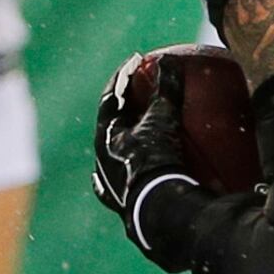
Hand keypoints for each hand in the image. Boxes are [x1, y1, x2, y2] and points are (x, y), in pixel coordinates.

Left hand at [94, 50, 202, 270]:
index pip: (110, 100)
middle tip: (138, 104)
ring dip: (126, 151)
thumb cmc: (156, 162)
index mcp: (106, 140)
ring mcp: (115, 191)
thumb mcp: (164, 121)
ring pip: (115, 164)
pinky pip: (135, 194)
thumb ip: (167, 90)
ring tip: (141, 144)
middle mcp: (103, 165)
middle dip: (122, 118)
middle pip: (110, 132)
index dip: (123, 80)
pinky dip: (143, 184)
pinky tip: (151, 186)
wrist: (159, 213)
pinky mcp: (129, 213)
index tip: (136, 65)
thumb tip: (170, 60)